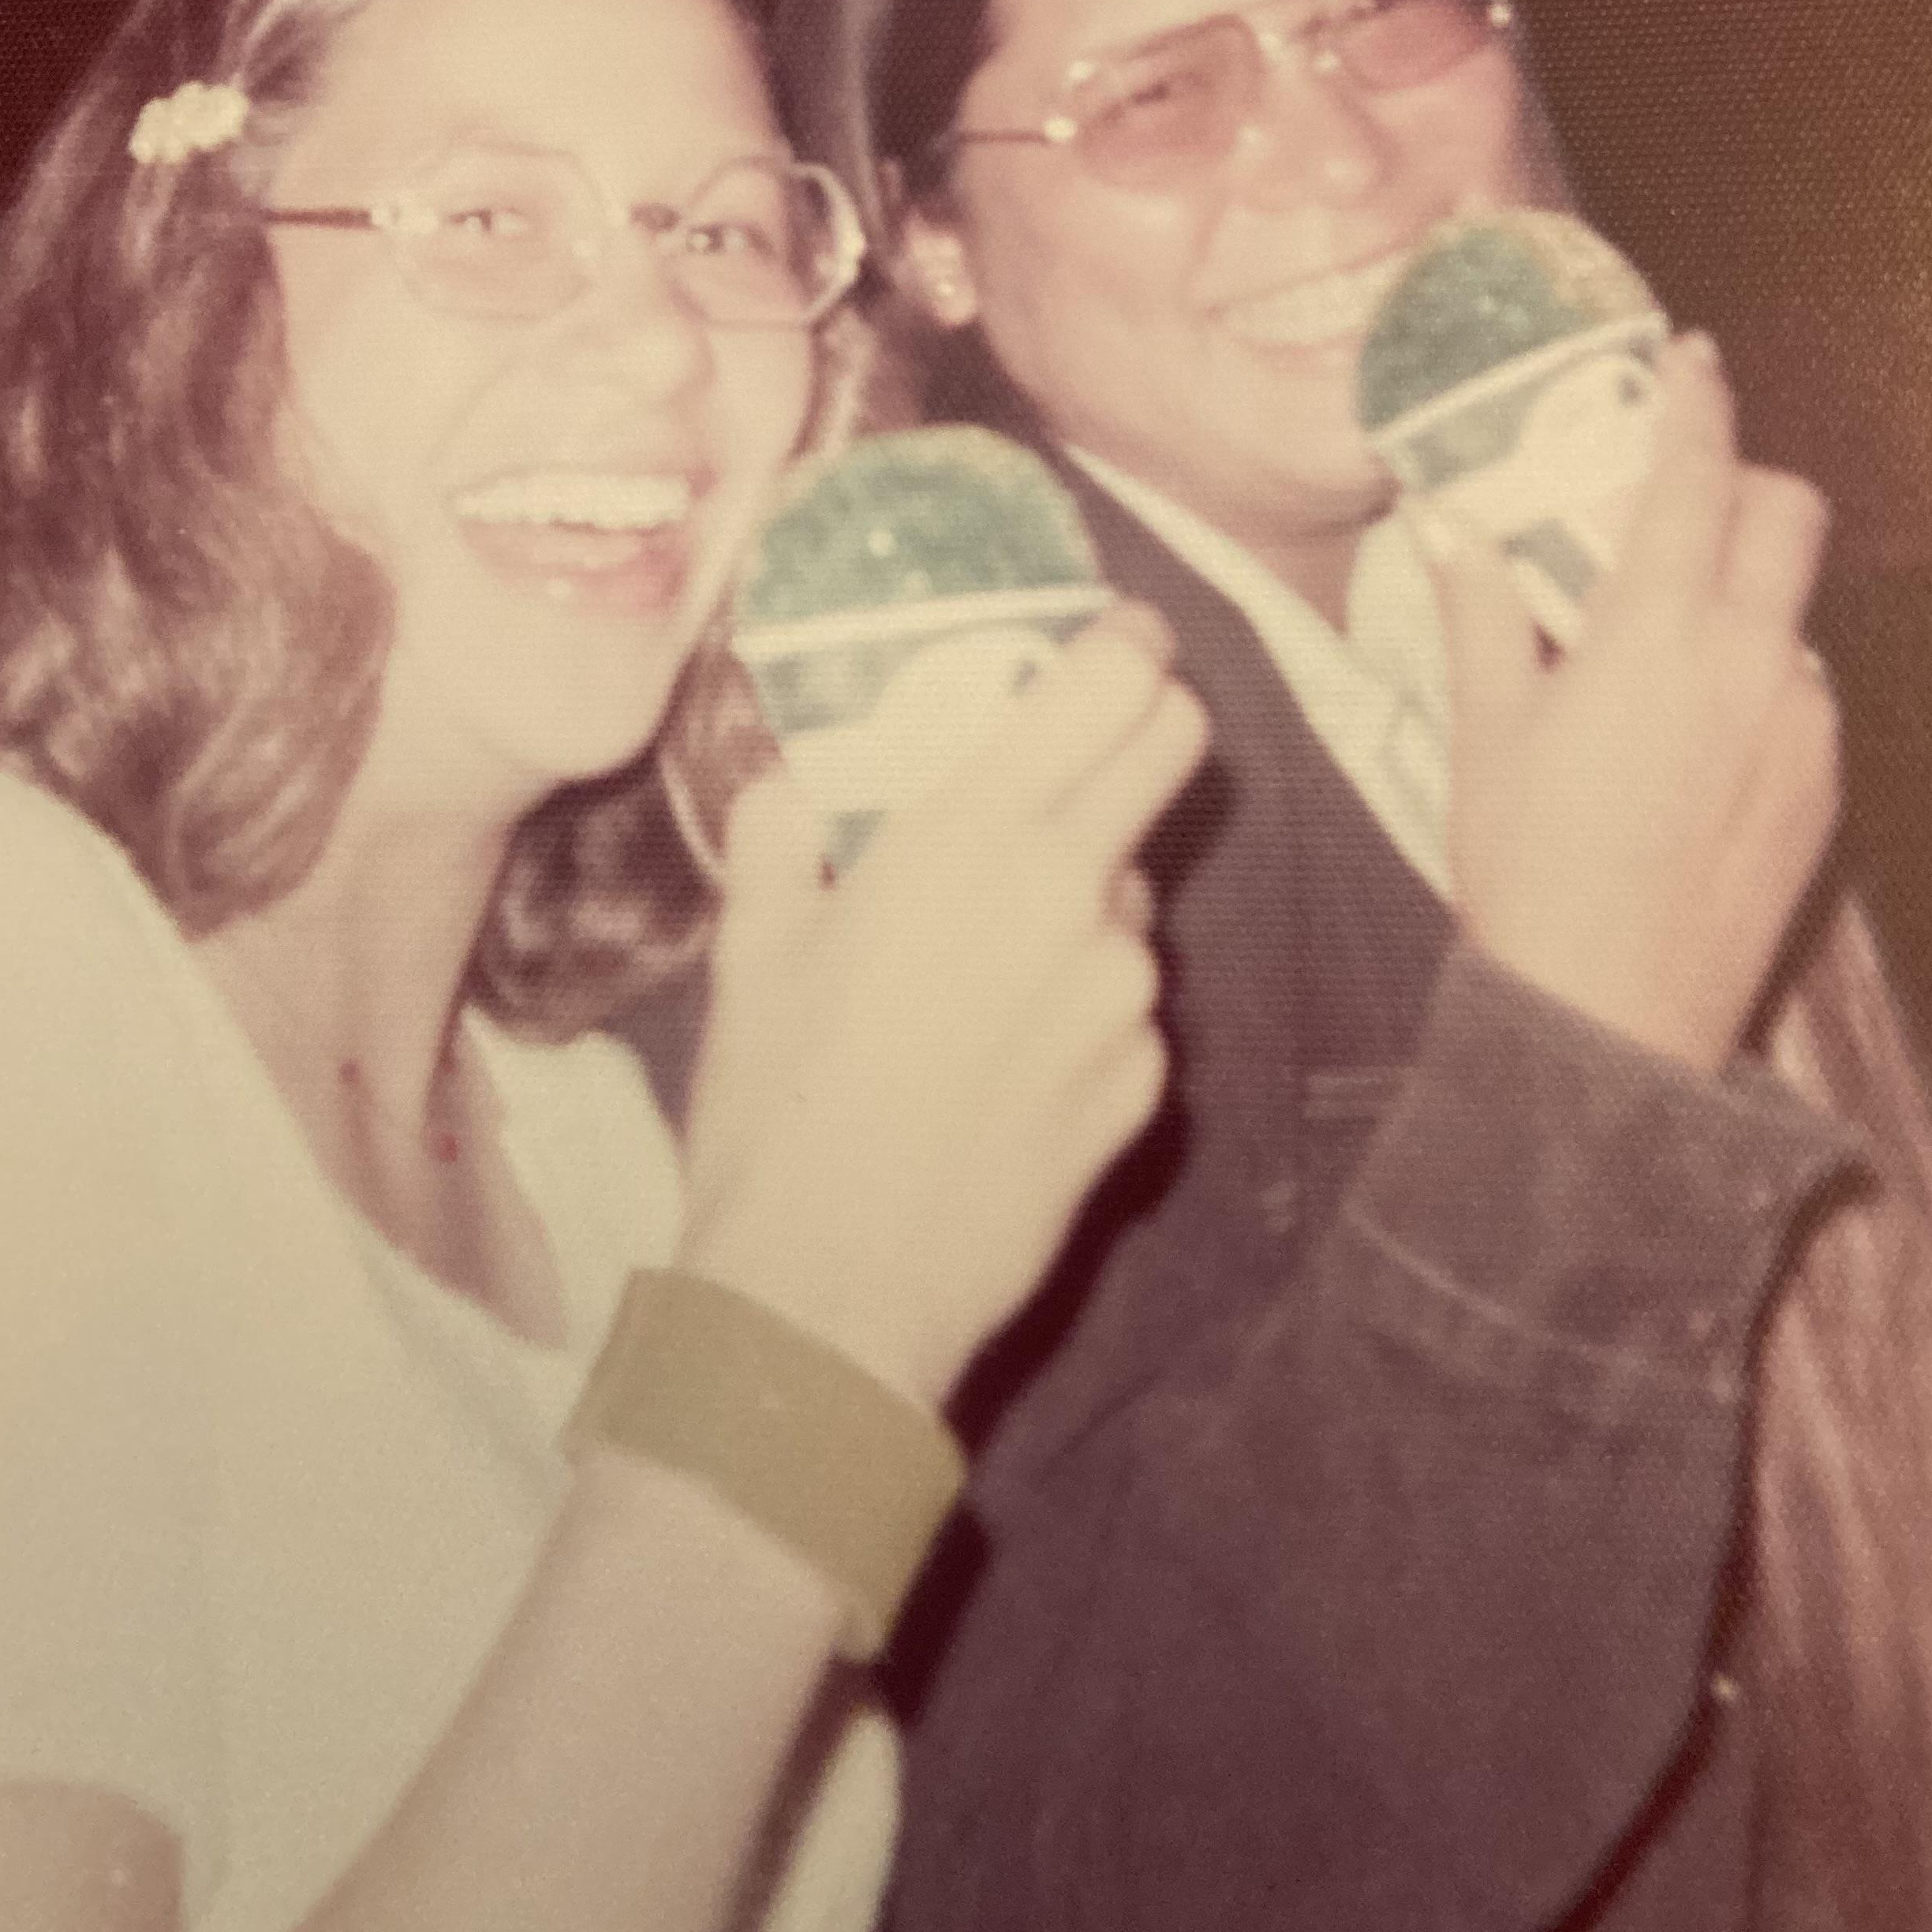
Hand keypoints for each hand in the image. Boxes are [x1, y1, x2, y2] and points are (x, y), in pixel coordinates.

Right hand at [678, 605, 1207, 1409]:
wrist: (834, 1292)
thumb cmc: (779, 1112)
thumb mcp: (755, 958)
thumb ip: (781, 848)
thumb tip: (788, 794)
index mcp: (976, 838)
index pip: (1114, 685)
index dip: (1131, 643)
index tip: (1119, 639)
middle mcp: (1076, 899)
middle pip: (1176, 752)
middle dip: (1149, 728)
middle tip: (1088, 754)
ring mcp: (1127, 998)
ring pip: (1138, 899)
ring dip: (1089, 903)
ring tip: (988, 971)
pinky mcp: (1147, 1087)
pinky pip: (1132, 1011)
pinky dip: (1086, 1011)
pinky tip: (1004, 1065)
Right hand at [1420, 332, 1839, 1072]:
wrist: (1608, 1011)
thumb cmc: (1527, 866)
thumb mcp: (1485, 733)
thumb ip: (1482, 615)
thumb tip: (1448, 528)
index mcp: (1656, 632)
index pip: (1694, 475)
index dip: (1694, 402)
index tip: (1689, 359)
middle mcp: (1750, 660)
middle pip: (1788, 514)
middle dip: (1744, 485)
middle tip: (1682, 507)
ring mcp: (1801, 724)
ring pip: (1795, 609)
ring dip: (1747, 596)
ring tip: (1670, 655)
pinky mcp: (1824, 786)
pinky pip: (1803, 693)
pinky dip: (1759, 681)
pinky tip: (1697, 741)